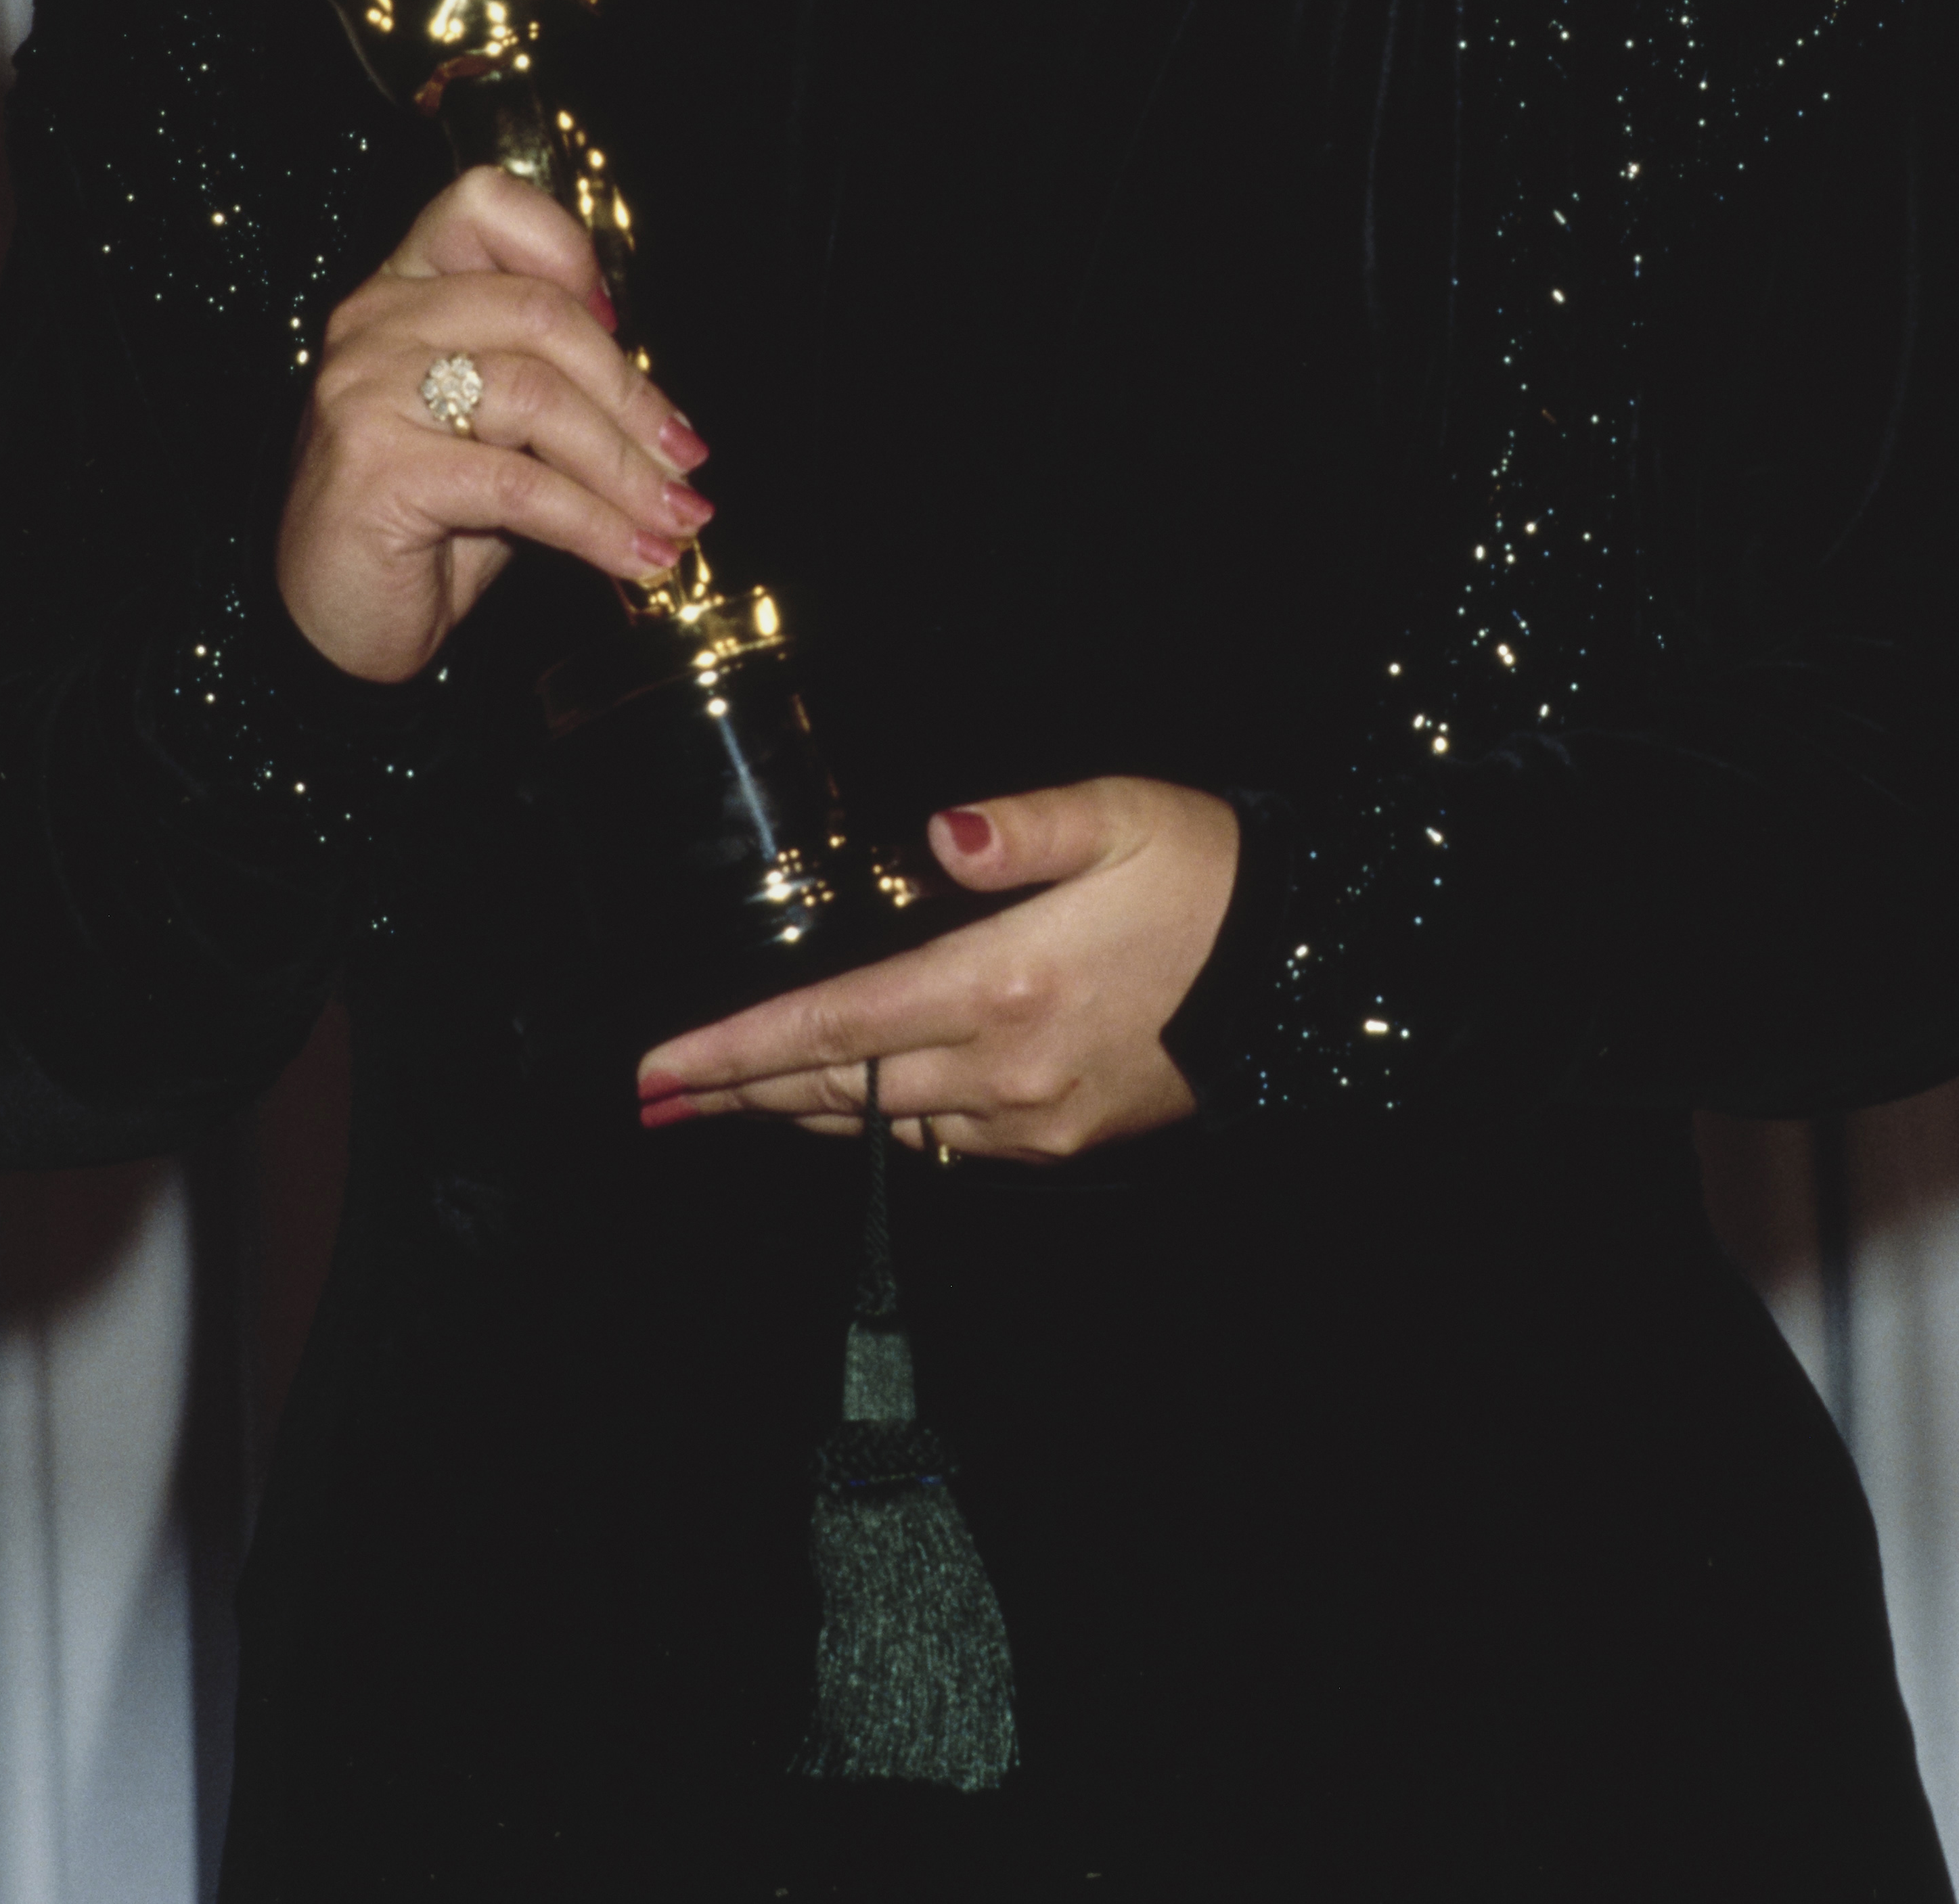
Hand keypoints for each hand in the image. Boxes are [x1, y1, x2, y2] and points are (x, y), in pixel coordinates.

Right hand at [274, 167, 711, 684]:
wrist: (335, 621)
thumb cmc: (428, 522)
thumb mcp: (495, 433)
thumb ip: (551, 384)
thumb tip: (662, 407)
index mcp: (401, 290)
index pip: (482, 204)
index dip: (567, 249)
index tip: (622, 324)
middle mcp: (374, 323)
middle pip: (537, 311)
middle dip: (631, 392)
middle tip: (686, 457)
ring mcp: (365, 391)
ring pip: (536, 395)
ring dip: (624, 468)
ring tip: (676, 518)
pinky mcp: (376, 469)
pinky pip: (518, 483)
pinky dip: (594, 524)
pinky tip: (634, 556)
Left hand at [634, 776, 1241, 1162]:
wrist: (1303, 967)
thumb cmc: (1207, 875)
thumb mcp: (1119, 817)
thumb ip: (1021, 827)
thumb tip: (937, 833)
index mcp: (1000, 985)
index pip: (833, 1031)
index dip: (735, 1052)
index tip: (658, 1072)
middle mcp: (1003, 1069)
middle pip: (838, 1091)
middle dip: (738, 1095)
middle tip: (655, 1101)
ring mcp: (1032, 1116)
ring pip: (884, 1125)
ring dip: (802, 1112)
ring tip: (732, 1101)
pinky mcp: (1063, 1137)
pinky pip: (945, 1141)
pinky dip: (883, 1123)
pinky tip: (854, 1107)